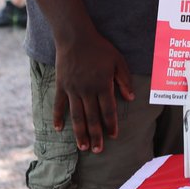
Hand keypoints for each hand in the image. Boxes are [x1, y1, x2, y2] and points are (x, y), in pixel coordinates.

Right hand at [53, 31, 134, 152]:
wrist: (76, 37)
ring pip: (76, 116)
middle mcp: (87, 90)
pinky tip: (58, 129)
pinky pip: (58, 105)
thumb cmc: (100, 48)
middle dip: (96, 135)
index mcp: (103, 85)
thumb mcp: (118, 61)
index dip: (111, 124)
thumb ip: (124, 80)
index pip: (108, 110)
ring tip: (83, 146)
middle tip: (98, 150)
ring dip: (79, 132)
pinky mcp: (61, 86)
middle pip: (92, 117)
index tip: (113, 136)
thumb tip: (131, 98)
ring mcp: (72, 89)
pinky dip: (57, 117)